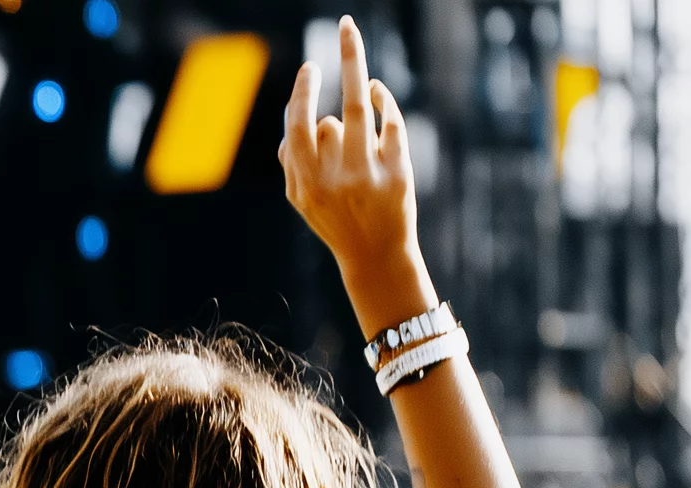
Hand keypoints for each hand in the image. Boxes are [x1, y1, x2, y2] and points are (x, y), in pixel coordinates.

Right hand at [278, 18, 431, 330]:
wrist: (375, 257)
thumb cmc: (335, 221)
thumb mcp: (301, 199)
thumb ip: (291, 163)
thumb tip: (294, 124)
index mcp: (305, 183)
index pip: (299, 126)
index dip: (304, 92)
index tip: (311, 68)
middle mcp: (336, 179)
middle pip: (336, 110)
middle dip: (345, 60)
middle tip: (347, 27)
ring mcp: (369, 175)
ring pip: (361, 112)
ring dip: (361, 79)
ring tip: (359, 60)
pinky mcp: (398, 172)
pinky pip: (391, 123)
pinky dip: (385, 102)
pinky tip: (379, 93)